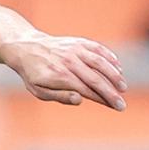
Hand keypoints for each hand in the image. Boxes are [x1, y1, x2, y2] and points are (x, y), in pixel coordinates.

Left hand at [0, 34, 127, 110]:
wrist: (25, 47)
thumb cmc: (33, 73)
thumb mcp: (39, 90)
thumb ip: (59, 96)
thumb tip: (79, 99)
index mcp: (59, 75)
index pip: (88, 90)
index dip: (104, 99)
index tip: (117, 107)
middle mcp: (68, 61)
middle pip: (96, 79)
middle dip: (112, 92)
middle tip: (123, 104)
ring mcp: (73, 50)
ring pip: (100, 62)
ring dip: (114, 75)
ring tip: (123, 87)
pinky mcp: (77, 42)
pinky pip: (97, 48)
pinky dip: (109, 57)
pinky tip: (118, 67)